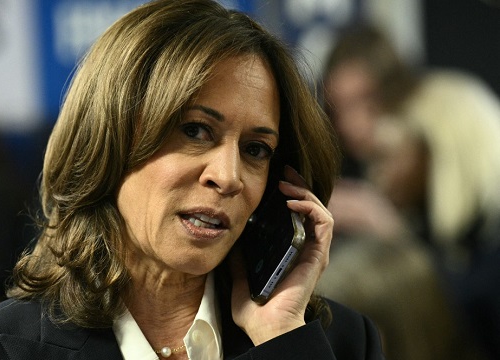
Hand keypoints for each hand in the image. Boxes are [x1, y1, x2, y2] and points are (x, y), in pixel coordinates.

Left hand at [230, 165, 333, 344]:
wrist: (266, 328)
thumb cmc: (254, 311)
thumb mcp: (240, 277)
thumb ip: (239, 259)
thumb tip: (232, 239)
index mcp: (289, 252)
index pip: (295, 215)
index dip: (289, 193)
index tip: (276, 177)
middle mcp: (305, 250)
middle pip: (309, 208)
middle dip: (299, 185)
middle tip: (284, 170)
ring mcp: (314, 252)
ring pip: (320, 210)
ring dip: (305, 193)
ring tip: (285, 185)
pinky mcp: (319, 256)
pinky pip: (324, 223)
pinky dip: (311, 207)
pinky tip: (292, 202)